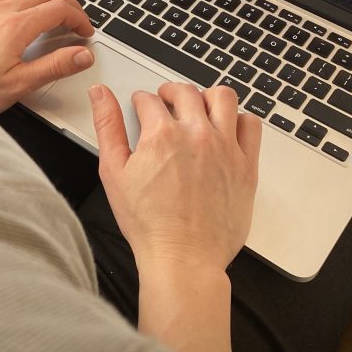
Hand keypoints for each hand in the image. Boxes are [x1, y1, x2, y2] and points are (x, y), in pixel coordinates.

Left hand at [0, 0, 94, 114]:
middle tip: (75, 21)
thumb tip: (82, 55)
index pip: (59, 9)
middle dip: (66, 4)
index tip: (84, 31)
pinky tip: (17, 6)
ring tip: (51, 12)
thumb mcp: (19, 84)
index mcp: (16, 26)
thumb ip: (55, 66)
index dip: (78, 18)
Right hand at [89, 82, 260, 272]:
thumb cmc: (149, 224)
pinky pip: (251, 125)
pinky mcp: (246, 165)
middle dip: (170, 92)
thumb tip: (99, 94)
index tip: (141, 107)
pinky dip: (239, 120)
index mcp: (162, 135)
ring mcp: (225, 148)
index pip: (149, 99)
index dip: (141, 101)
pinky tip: (227, 129)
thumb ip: (107, 127)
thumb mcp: (114, 172)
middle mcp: (196, 135)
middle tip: (165, 103)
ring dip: (207, 97)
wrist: (183, 259)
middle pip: (185, 92)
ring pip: (223, 98)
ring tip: (198, 108)